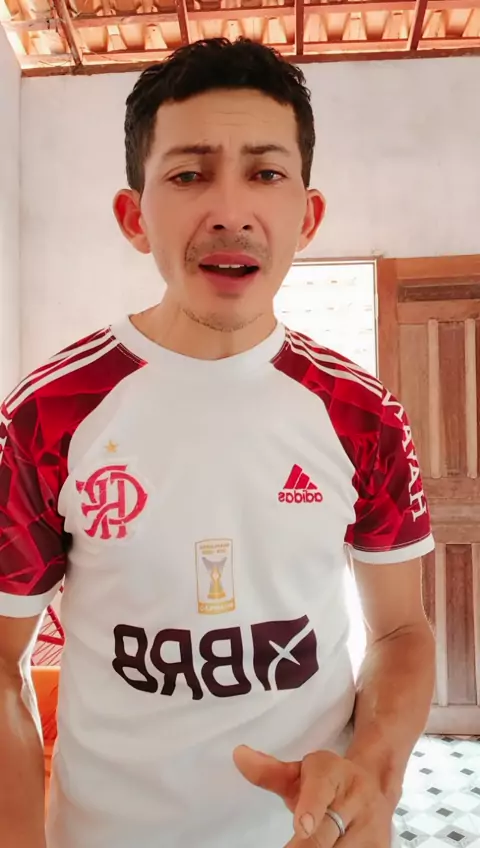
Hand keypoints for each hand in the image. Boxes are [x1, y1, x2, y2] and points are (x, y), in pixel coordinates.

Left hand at [233, 745, 394, 846]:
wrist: (375, 784)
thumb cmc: (328, 782)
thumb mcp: (300, 772)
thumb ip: (269, 771)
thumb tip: (238, 756)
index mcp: (332, 774)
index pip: (321, 790)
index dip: (311, 809)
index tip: (301, 826)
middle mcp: (356, 799)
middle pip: (328, 832)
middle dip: (307, 846)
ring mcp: (372, 827)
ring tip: (299, 847)